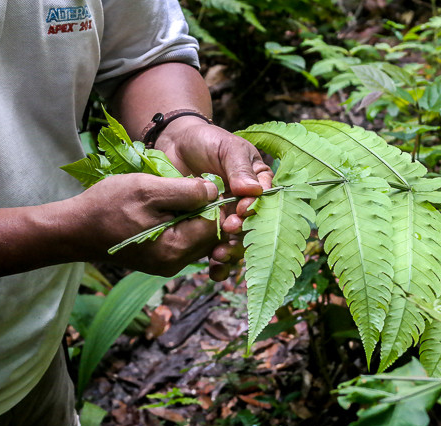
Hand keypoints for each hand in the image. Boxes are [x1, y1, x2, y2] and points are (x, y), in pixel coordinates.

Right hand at [67, 173, 219, 276]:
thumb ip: (187, 192)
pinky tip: (166, 212)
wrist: (75, 230)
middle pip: (211, 235)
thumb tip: (215, 192)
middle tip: (185, 190)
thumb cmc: (108, 205)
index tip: (198, 185)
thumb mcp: (148, 189)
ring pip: (199, 239)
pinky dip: (182, 225)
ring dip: (193, 217)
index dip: (213, 202)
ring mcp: (169, 266)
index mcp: (176, 248)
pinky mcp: (162, 262)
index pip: (216, 225)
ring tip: (172, 200)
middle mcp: (176, 263)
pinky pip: (185, 243)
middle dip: (204, 211)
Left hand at [154, 117, 273, 279]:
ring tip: (218, 255)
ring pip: (237, 243)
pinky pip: (216, 250)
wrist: (175, 145)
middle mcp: (246, 206)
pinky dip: (218, 265)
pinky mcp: (208, 232)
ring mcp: (228, 220)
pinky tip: (214, 270)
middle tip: (229, 230)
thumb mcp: (228, 148)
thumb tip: (254, 191)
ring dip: (231, 253)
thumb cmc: (207, 141)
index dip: (256, 210)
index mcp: (259, 185)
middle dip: (242, 233)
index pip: (265, 202)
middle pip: (252, 228)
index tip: (242, 210)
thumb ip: (240, 168)